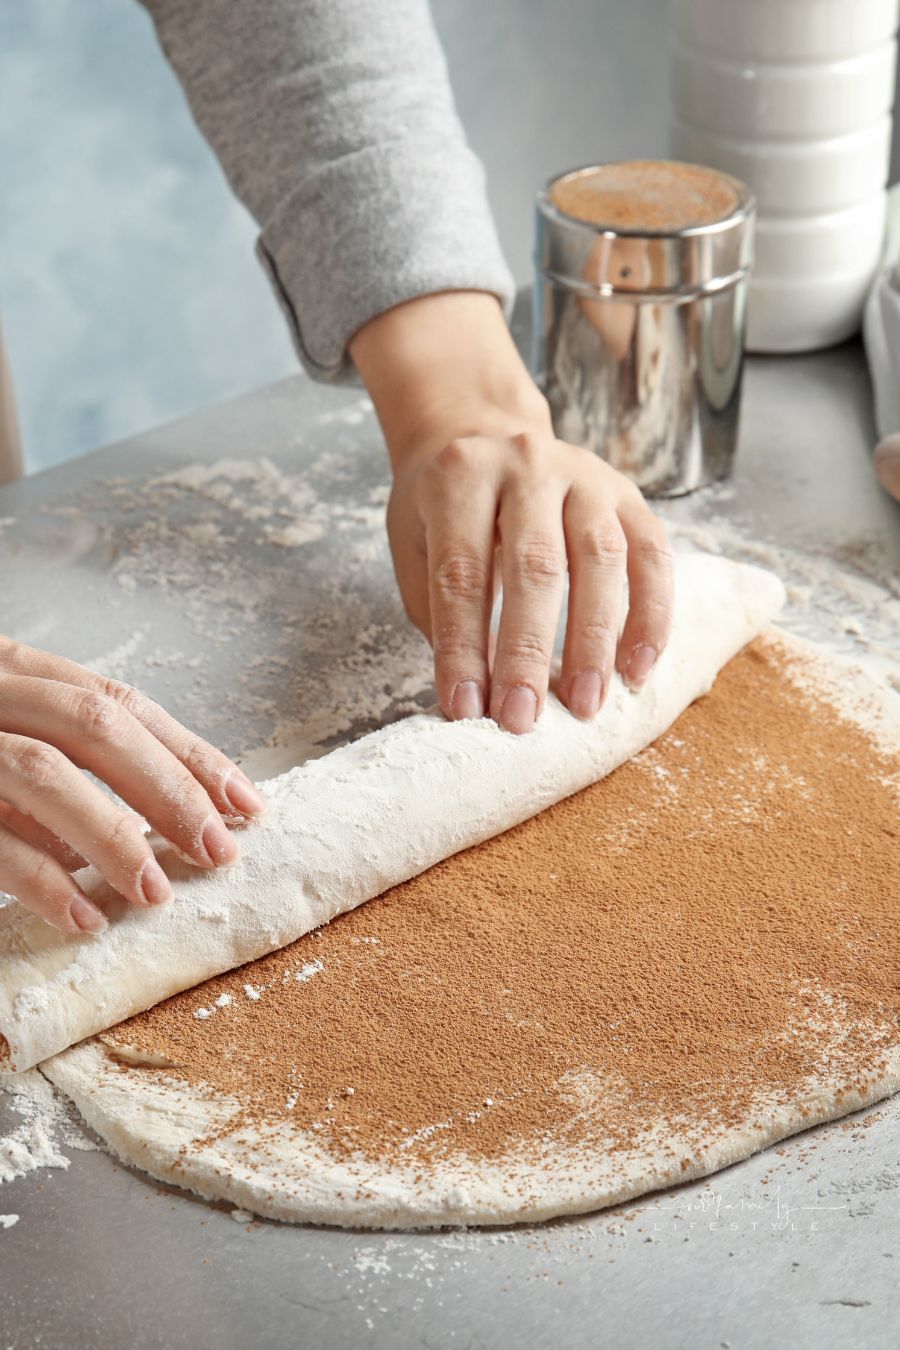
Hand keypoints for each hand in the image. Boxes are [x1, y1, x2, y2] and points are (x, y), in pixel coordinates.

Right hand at [0, 639, 265, 932]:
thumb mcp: (3, 742)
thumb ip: (62, 770)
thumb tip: (149, 830)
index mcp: (14, 673)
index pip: (119, 703)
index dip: (188, 753)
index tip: (246, 804)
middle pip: (96, 725)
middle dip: (168, 789)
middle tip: (217, 851)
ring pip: (45, 773)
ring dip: (114, 836)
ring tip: (156, 892)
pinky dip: (42, 881)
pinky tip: (85, 916)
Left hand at [350, 292, 673, 733]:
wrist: (482, 433)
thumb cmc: (444, 508)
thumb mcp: (417, 544)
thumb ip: (440, 611)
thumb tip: (471, 699)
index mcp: (460, 477)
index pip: (462, 573)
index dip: (463, 647)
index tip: (466, 709)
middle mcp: (526, 465)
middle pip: (534, 566)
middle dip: (528, 652)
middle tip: (523, 718)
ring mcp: (585, 475)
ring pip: (600, 559)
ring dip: (595, 640)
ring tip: (585, 704)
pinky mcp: (628, 494)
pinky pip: (652, 556)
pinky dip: (651, 616)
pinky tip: (638, 668)